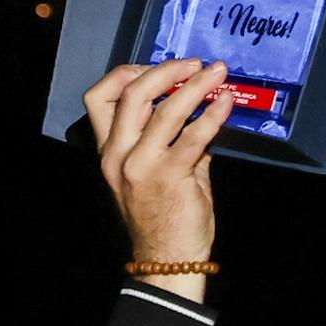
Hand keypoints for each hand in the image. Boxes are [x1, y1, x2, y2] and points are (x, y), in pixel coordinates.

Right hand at [82, 58, 234, 298]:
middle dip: (165, 70)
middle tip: (194, 64)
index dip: (127, 74)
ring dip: (196, 85)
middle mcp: (119, 155)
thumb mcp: (155, 174)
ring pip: (165, 109)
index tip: (157, 68)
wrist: (167, 261)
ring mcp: (142, 165)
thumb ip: (169, 140)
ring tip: (217, 73)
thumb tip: (196, 108)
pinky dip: (213, 114)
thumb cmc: (164, 219)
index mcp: (109, 152)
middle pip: (131, 93)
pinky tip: (226, 103)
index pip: (100, 98)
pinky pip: (194, 135)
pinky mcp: (170, 176)